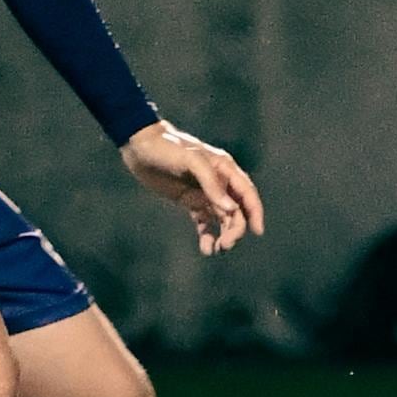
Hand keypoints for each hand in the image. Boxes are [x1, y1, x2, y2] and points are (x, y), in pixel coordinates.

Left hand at [125, 121, 265, 256]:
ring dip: (223, 235)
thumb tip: (230, 209)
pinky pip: (204, 222)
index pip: (246, 193)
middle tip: (225, 245)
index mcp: (224, 168)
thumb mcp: (191, 160)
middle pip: (236, 211)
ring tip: (217, 250)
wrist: (140, 146)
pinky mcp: (190, 201)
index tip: (257, 232)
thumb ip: (211, 183)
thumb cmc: (168, 147)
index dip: (255, 212)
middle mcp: (218, 182)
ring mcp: (204, 192)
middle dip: (235, 229)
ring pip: (222, 219)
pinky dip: (207, 236)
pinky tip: (206, 248)